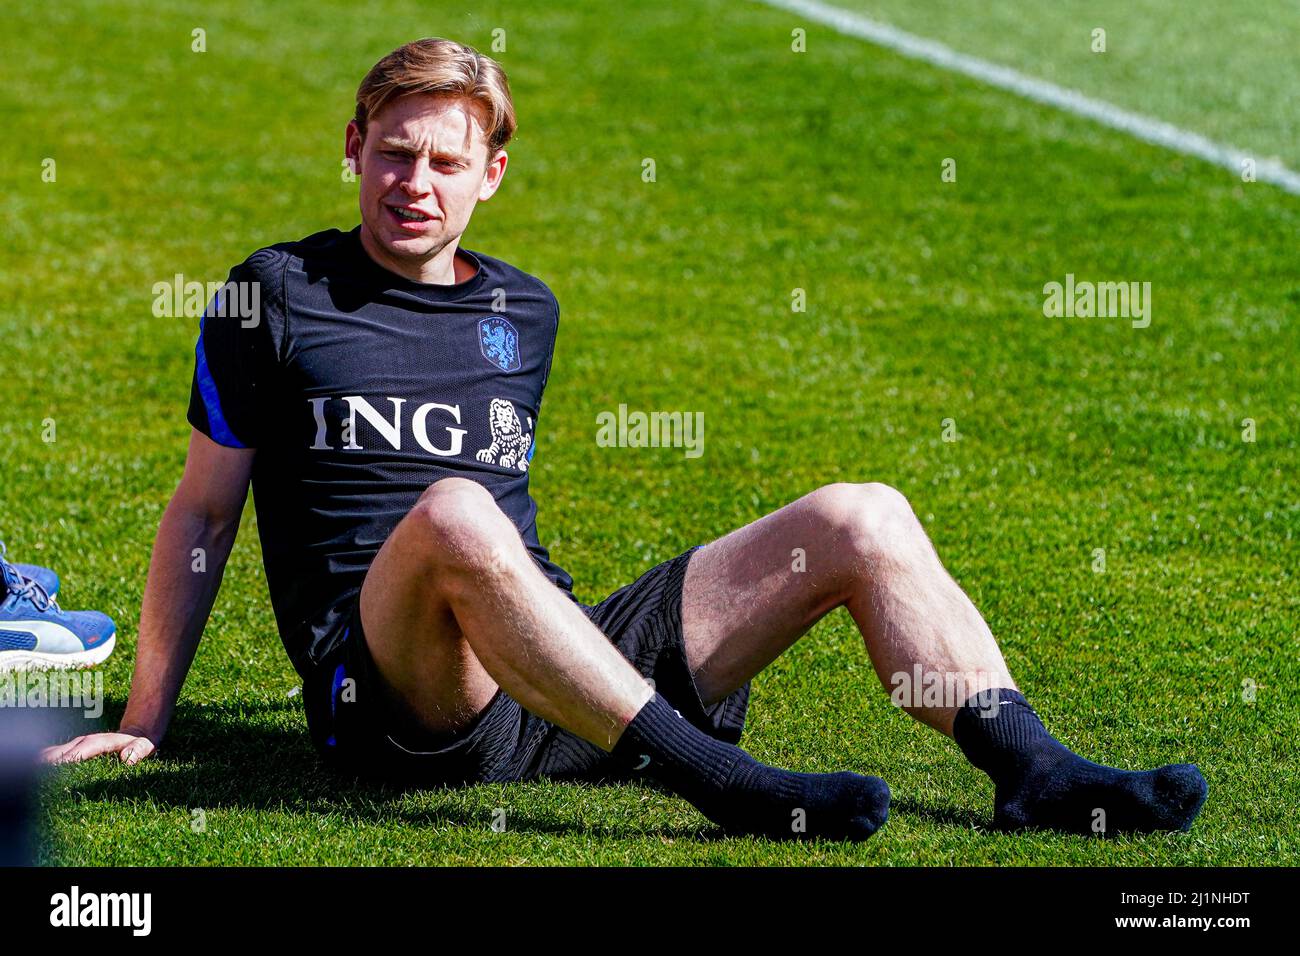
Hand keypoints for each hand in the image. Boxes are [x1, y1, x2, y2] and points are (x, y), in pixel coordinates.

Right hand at [40, 729, 157, 765]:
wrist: (137, 731)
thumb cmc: (142, 743)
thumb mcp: (146, 745)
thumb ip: (139, 750)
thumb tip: (128, 758)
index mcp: (102, 742)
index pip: (84, 750)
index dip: (71, 757)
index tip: (57, 766)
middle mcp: (86, 741)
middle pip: (64, 750)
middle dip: (50, 760)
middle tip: (33, 772)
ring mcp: (78, 744)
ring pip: (57, 752)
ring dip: (43, 760)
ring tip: (28, 769)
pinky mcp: (74, 749)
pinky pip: (56, 754)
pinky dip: (45, 760)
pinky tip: (33, 766)